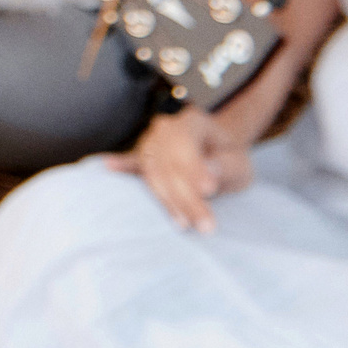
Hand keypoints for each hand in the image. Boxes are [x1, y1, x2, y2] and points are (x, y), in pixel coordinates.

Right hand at [101, 106, 255, 232]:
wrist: (213, 152)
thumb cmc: (227, 160)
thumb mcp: (239, 162)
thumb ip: (226, 166)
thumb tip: (209, 173)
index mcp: (192, 121)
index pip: (187, 145)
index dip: (195, 168)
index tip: (210, 190)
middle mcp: (166, 128)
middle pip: (169, 163)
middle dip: (185, 197)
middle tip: (205, 225)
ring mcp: (149, 141)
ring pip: (152, 172)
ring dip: (167, 201)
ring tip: (184, 224)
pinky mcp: (140, 156)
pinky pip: (131, 163)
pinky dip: (121, 166)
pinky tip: (108, 165)